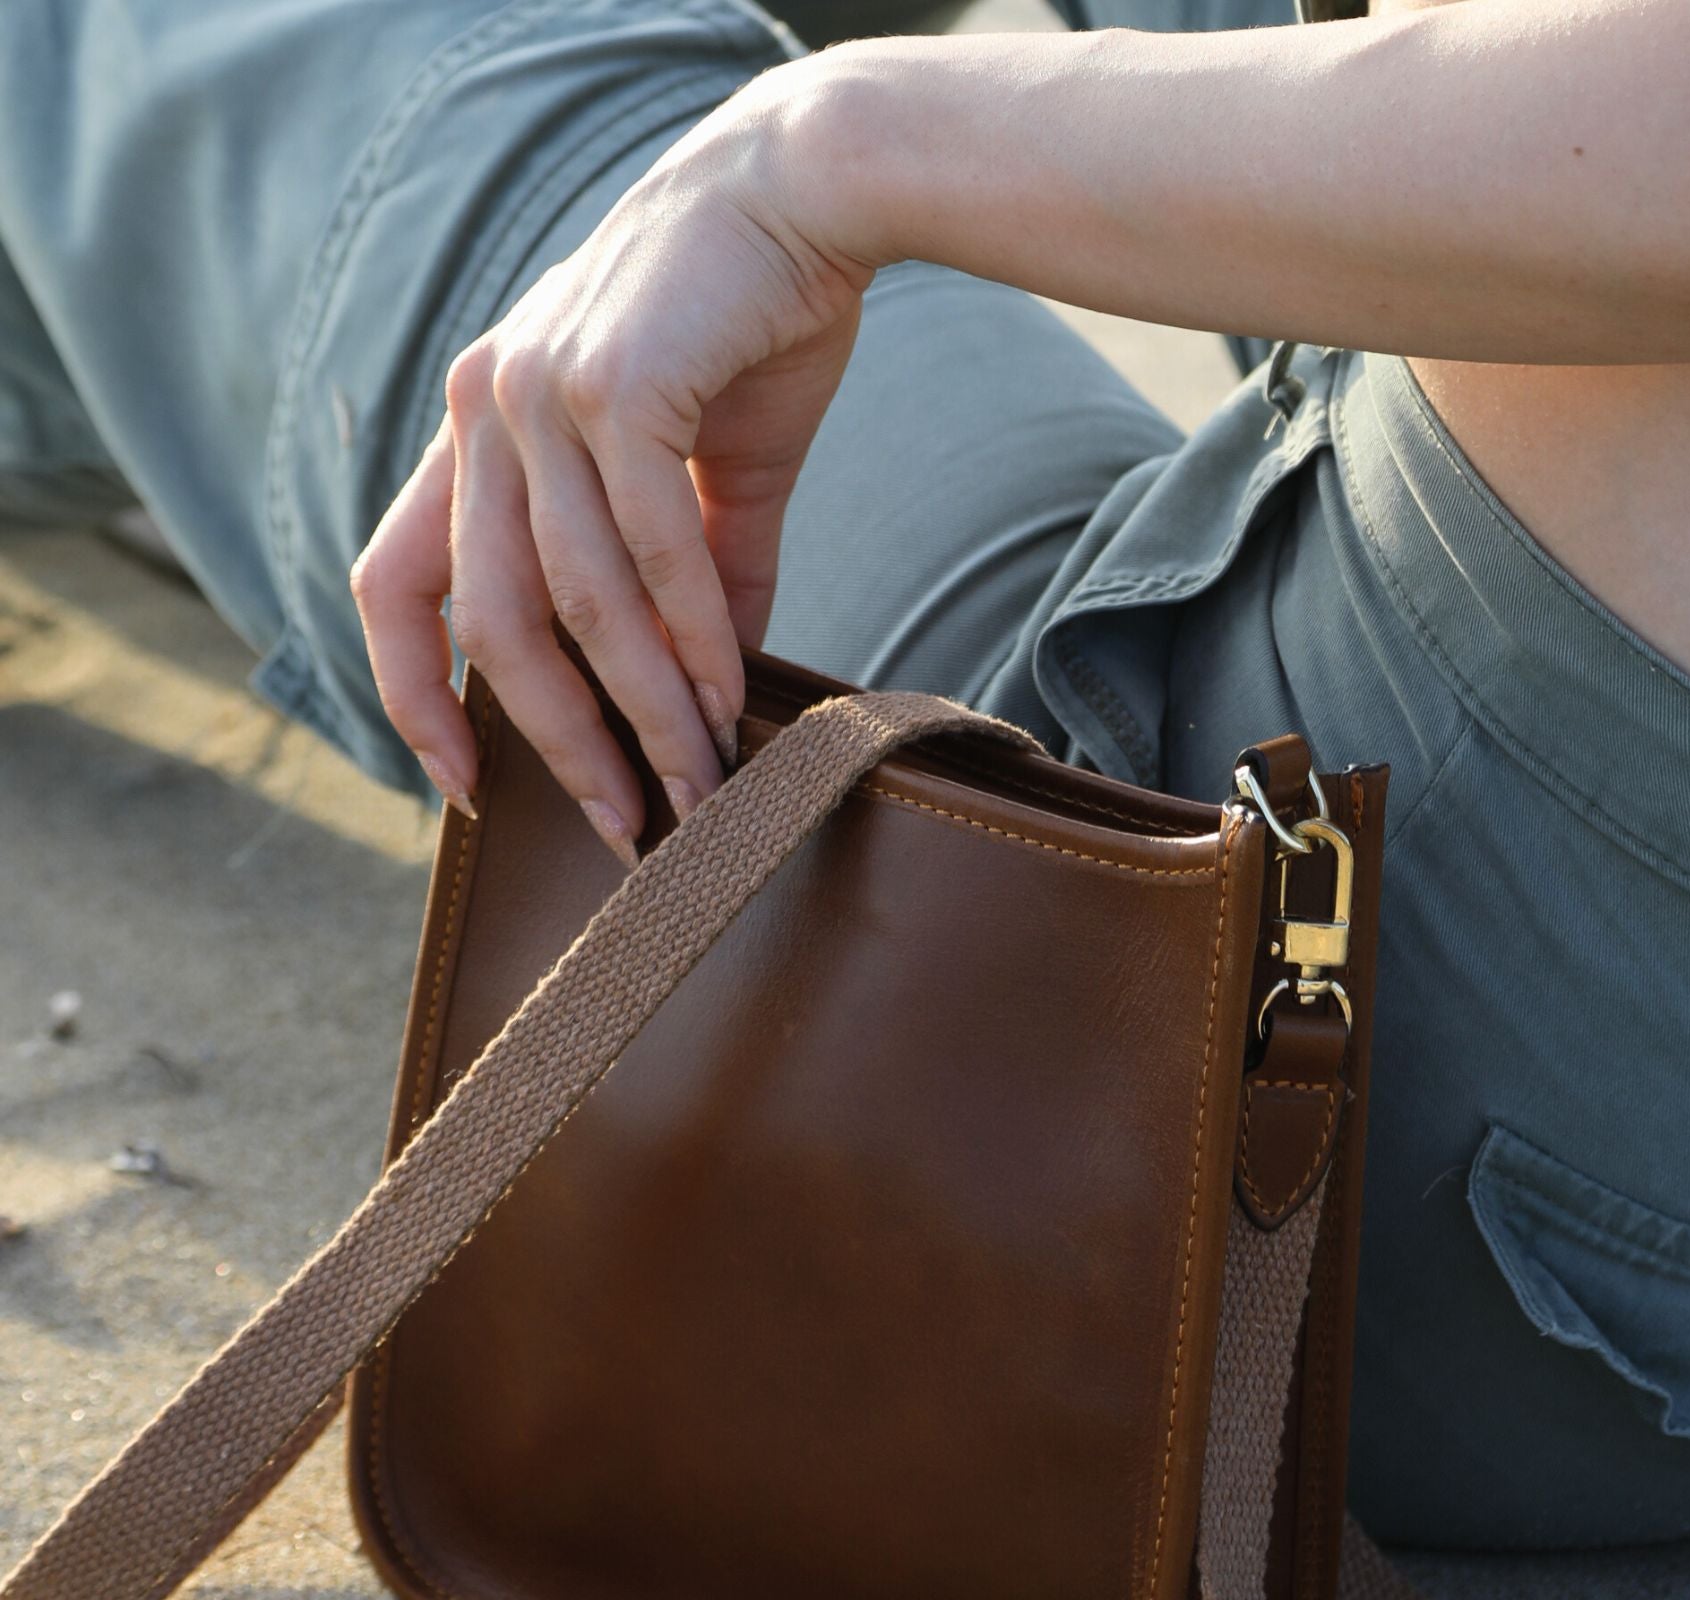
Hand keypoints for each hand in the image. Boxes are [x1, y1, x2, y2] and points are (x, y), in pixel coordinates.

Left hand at [349, 64, 872, 863]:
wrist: (801, 192)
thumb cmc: (743, 329)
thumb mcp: (702, 474)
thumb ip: (694, 578)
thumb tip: (712, 688)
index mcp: (477, 431)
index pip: (396, 583)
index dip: (412, 697)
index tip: (465, 790)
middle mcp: (483, 408)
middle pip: (491, 622)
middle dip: (560, 743)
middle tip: (626, 825)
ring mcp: (537, 390)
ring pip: (576, 598)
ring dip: (642, 708)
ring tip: (697, 783)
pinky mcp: (614, 381)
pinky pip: (650, 547)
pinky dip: (690, 635)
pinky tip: (726, 694)